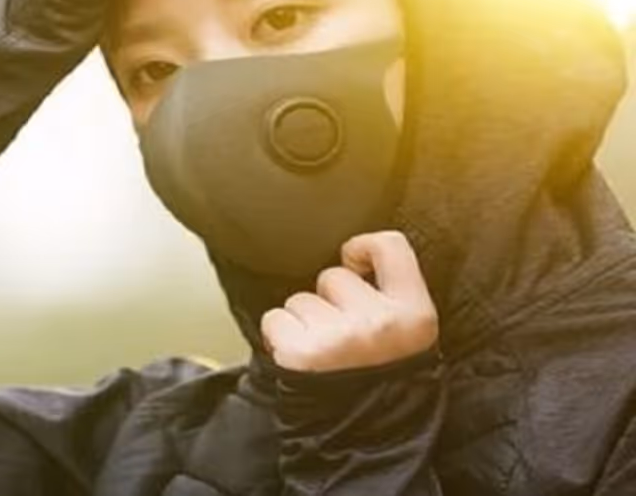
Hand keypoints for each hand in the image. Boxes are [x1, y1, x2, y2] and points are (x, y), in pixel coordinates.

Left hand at [261, 231, 438, 372]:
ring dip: (303, 322)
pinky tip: (301, 359)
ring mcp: (339, 337)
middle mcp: (378, 322)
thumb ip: (389, 297)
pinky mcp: (301, 352)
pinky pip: (275, 319)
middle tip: (342, 338)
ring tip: (323, 355)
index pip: (391, 246)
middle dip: (329, 300)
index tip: (354, 262)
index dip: (364, 247)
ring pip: (300, 299)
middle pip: (332, 276)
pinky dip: (280, 337)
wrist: (365, 443)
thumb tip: (353, 258)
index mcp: (415, 316)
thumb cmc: (382, 385)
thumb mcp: (409, 340)